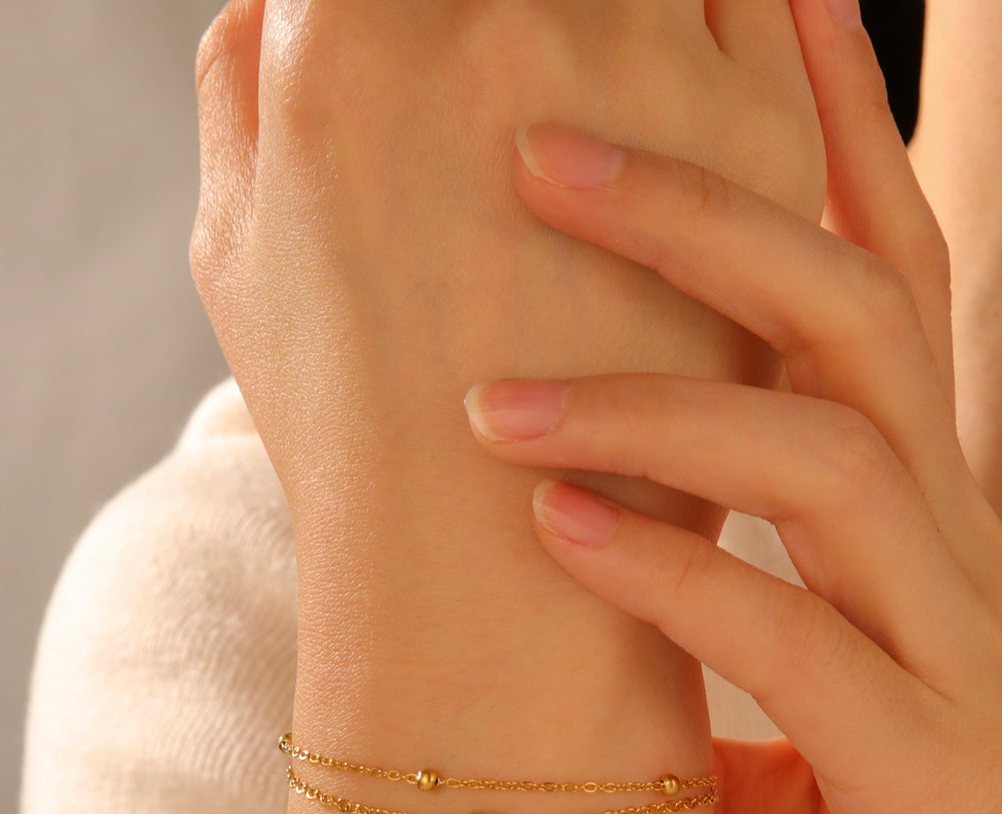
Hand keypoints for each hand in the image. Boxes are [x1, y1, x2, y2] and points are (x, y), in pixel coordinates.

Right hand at [188, 0, 827, 556]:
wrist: (496, 568)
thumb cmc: (350, 421)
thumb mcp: (234, 253)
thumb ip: (237, 80)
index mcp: (348, 36)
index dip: (394, 3)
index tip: (429, 44)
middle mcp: (498, 16)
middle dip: (512, 13)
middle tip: (514, 72)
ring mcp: (644, 66)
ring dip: (624, 8)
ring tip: (594, 70)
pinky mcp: (758, 127)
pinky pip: (767, 5)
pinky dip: (723, 12)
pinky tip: (681, 66)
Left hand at [462, 0, 1001, 813]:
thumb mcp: (864, 755)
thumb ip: (748, 729)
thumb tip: (640, 750)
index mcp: (929, 517)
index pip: (887, 281)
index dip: (825, 140)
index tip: (746, 18)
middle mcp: (946, 542)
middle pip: (847, 311)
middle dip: (706, 205)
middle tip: (542, 138)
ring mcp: (949, 639)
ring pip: (820, 447)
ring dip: (650, 401)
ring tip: (490, 396)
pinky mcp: (930, 761)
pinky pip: (791, 636)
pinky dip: (672, 577)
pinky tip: (558, 534)